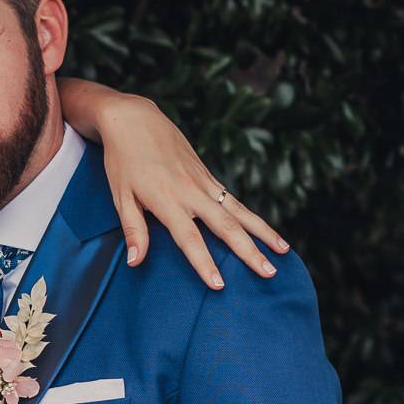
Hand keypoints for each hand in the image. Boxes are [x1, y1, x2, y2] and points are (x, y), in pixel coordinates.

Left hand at [94, 95, 289, 289]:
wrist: (133, 119)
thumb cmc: (122, 161)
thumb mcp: (120, 196)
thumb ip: (133, 230)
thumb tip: (135, 262)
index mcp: (167, 200)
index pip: (189, 239)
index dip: (204, 262)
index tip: (219, 284)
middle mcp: (191, 191)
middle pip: (226, 226)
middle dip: (249, 251)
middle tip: (268, 273)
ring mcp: (204, 181)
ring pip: (240, 211)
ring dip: (263, 232)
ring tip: (283, 251)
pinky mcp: (208, 175)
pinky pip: (235, 200)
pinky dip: (252, 217)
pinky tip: (265, 231)